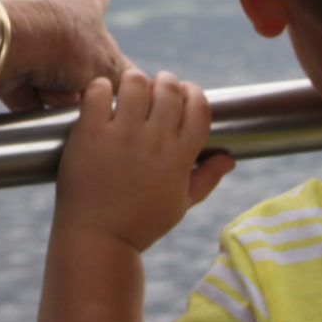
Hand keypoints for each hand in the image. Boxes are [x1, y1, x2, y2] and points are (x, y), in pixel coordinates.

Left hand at [0, 0, 140, 111]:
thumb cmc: (60, 44)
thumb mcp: (105, 66)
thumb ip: (120, 78)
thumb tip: (130, 89)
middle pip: (77, 34)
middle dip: (82, 65)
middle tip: (82, 82)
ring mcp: (21, 18)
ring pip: (51, 63)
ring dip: (58, 85)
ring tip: (57, 92)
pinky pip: (24, 77)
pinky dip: (32, 93)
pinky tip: (35, 102)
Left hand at [53, 69, 234, 252]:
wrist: (98, 239)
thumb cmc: (141, 223)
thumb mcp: (180, 204)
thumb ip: (207, 178)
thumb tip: (230, 159)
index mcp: (180, 156)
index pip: (200, 107)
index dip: (194, 93)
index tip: (183, 95)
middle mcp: (155, 142)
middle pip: (170, 89)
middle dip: (165, 82)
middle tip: (154, 90)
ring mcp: (122, 136)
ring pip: (136, 82)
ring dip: (135, 82)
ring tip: (129, 92)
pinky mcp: (91, 134)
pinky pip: (100, 92)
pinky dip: (102, 88)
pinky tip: (103, 98)